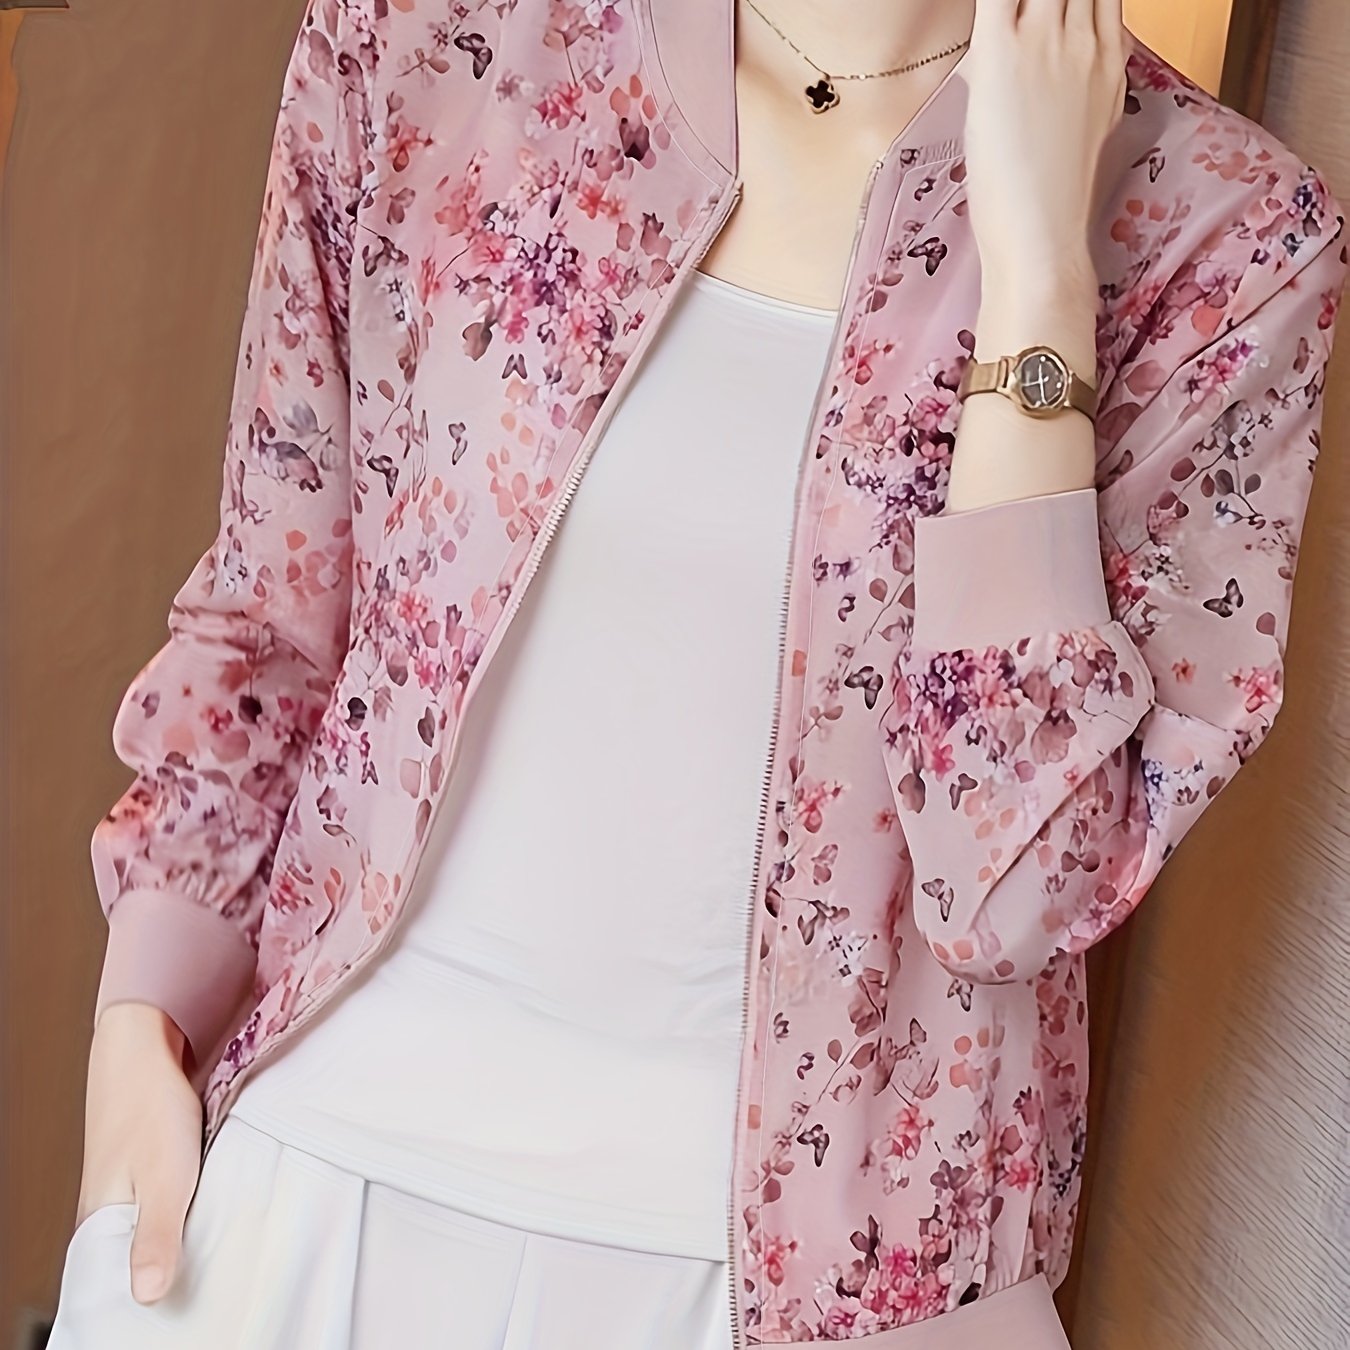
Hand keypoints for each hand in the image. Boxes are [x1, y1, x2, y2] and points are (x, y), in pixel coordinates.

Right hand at [77, 1002, 202, 1303]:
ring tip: (225, 1265)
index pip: (114, 1291)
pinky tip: (222, 1220)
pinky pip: (176, 1207)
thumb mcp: (164, 1177)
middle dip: (174, 1281)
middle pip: (142, 1265)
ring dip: (189, 1244)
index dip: (146, 1309)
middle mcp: (112, 1215)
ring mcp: (134, 1191)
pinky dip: (196, 1214)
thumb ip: (156, 1235)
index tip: (186, 1322)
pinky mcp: (157, 1172)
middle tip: (217, 1294)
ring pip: (163, 1234)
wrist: (148, 1045)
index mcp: (100, 1228)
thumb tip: (146, 1295)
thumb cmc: (150, 1107)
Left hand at [963, 0, 1127, 309]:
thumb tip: (1058, 73)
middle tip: (1026, 14)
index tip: (1058, 6)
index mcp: (1108, 60)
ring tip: (1009, 16)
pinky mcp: (1005, 52)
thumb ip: (1081, 87)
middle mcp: (1085, 41)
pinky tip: (989, 9)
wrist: (1042, 236)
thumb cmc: (1050, 201)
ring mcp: (1048, 42)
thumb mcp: (1086, 132)